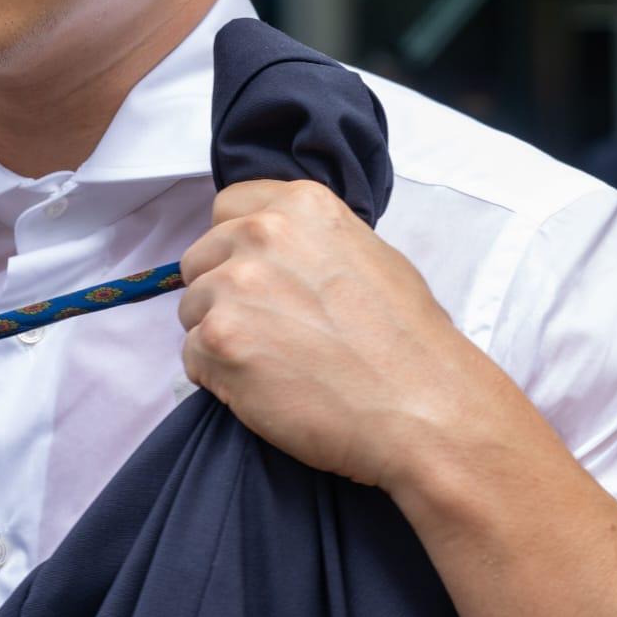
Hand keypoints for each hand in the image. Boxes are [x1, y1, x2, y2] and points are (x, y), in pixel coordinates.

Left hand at [177, 179, 511, 492]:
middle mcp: (261, 234)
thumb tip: (277, 251)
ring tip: (277, 364)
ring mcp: (234, 286)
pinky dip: (219, 377)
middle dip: (224, 293)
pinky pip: (192, 357)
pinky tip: (267, 388)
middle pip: (201, 259)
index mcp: (300, 205)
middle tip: (270, 330)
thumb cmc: (408, 342)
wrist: (424, 411)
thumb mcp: (369, 256)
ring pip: (193, 310)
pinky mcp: (218, 340)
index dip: (237, 246)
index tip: (257, 275)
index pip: (228, 208)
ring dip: (221, 337)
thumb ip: (311, 242)